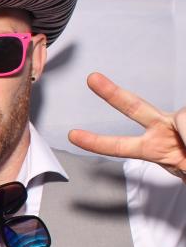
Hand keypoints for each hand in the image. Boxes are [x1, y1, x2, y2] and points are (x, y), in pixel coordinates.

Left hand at [69, 72, 185, 180]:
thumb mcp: (185, 168)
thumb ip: (182, 152)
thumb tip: (182, 126)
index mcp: (154, 148)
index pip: (120, 146)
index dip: (96, 142)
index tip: (72, 135)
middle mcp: (163, 128)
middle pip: (135, 107)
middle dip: (112, 93)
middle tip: (91, 78)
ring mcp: (180, 118)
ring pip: (182, 117)